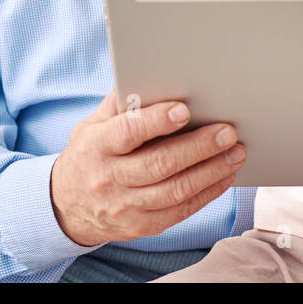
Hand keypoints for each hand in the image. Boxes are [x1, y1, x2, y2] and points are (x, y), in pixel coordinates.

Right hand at [49, 90, 245, 246]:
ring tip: (235, 153)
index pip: (127, 133)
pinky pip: (180, 211)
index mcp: (96, 147)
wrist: (67, 207)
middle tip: (228, 132)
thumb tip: (146, 77)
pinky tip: (224, 176)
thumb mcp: (90, 126)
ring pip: (175, 191)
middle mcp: (109, 179)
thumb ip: (117, 105)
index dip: (156, 121)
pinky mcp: (141, 226)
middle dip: (199, 147)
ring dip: (211, 171)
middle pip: (159, 164)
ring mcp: (126, 207)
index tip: (184, 109)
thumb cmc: (89, 156)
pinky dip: (207, 193)